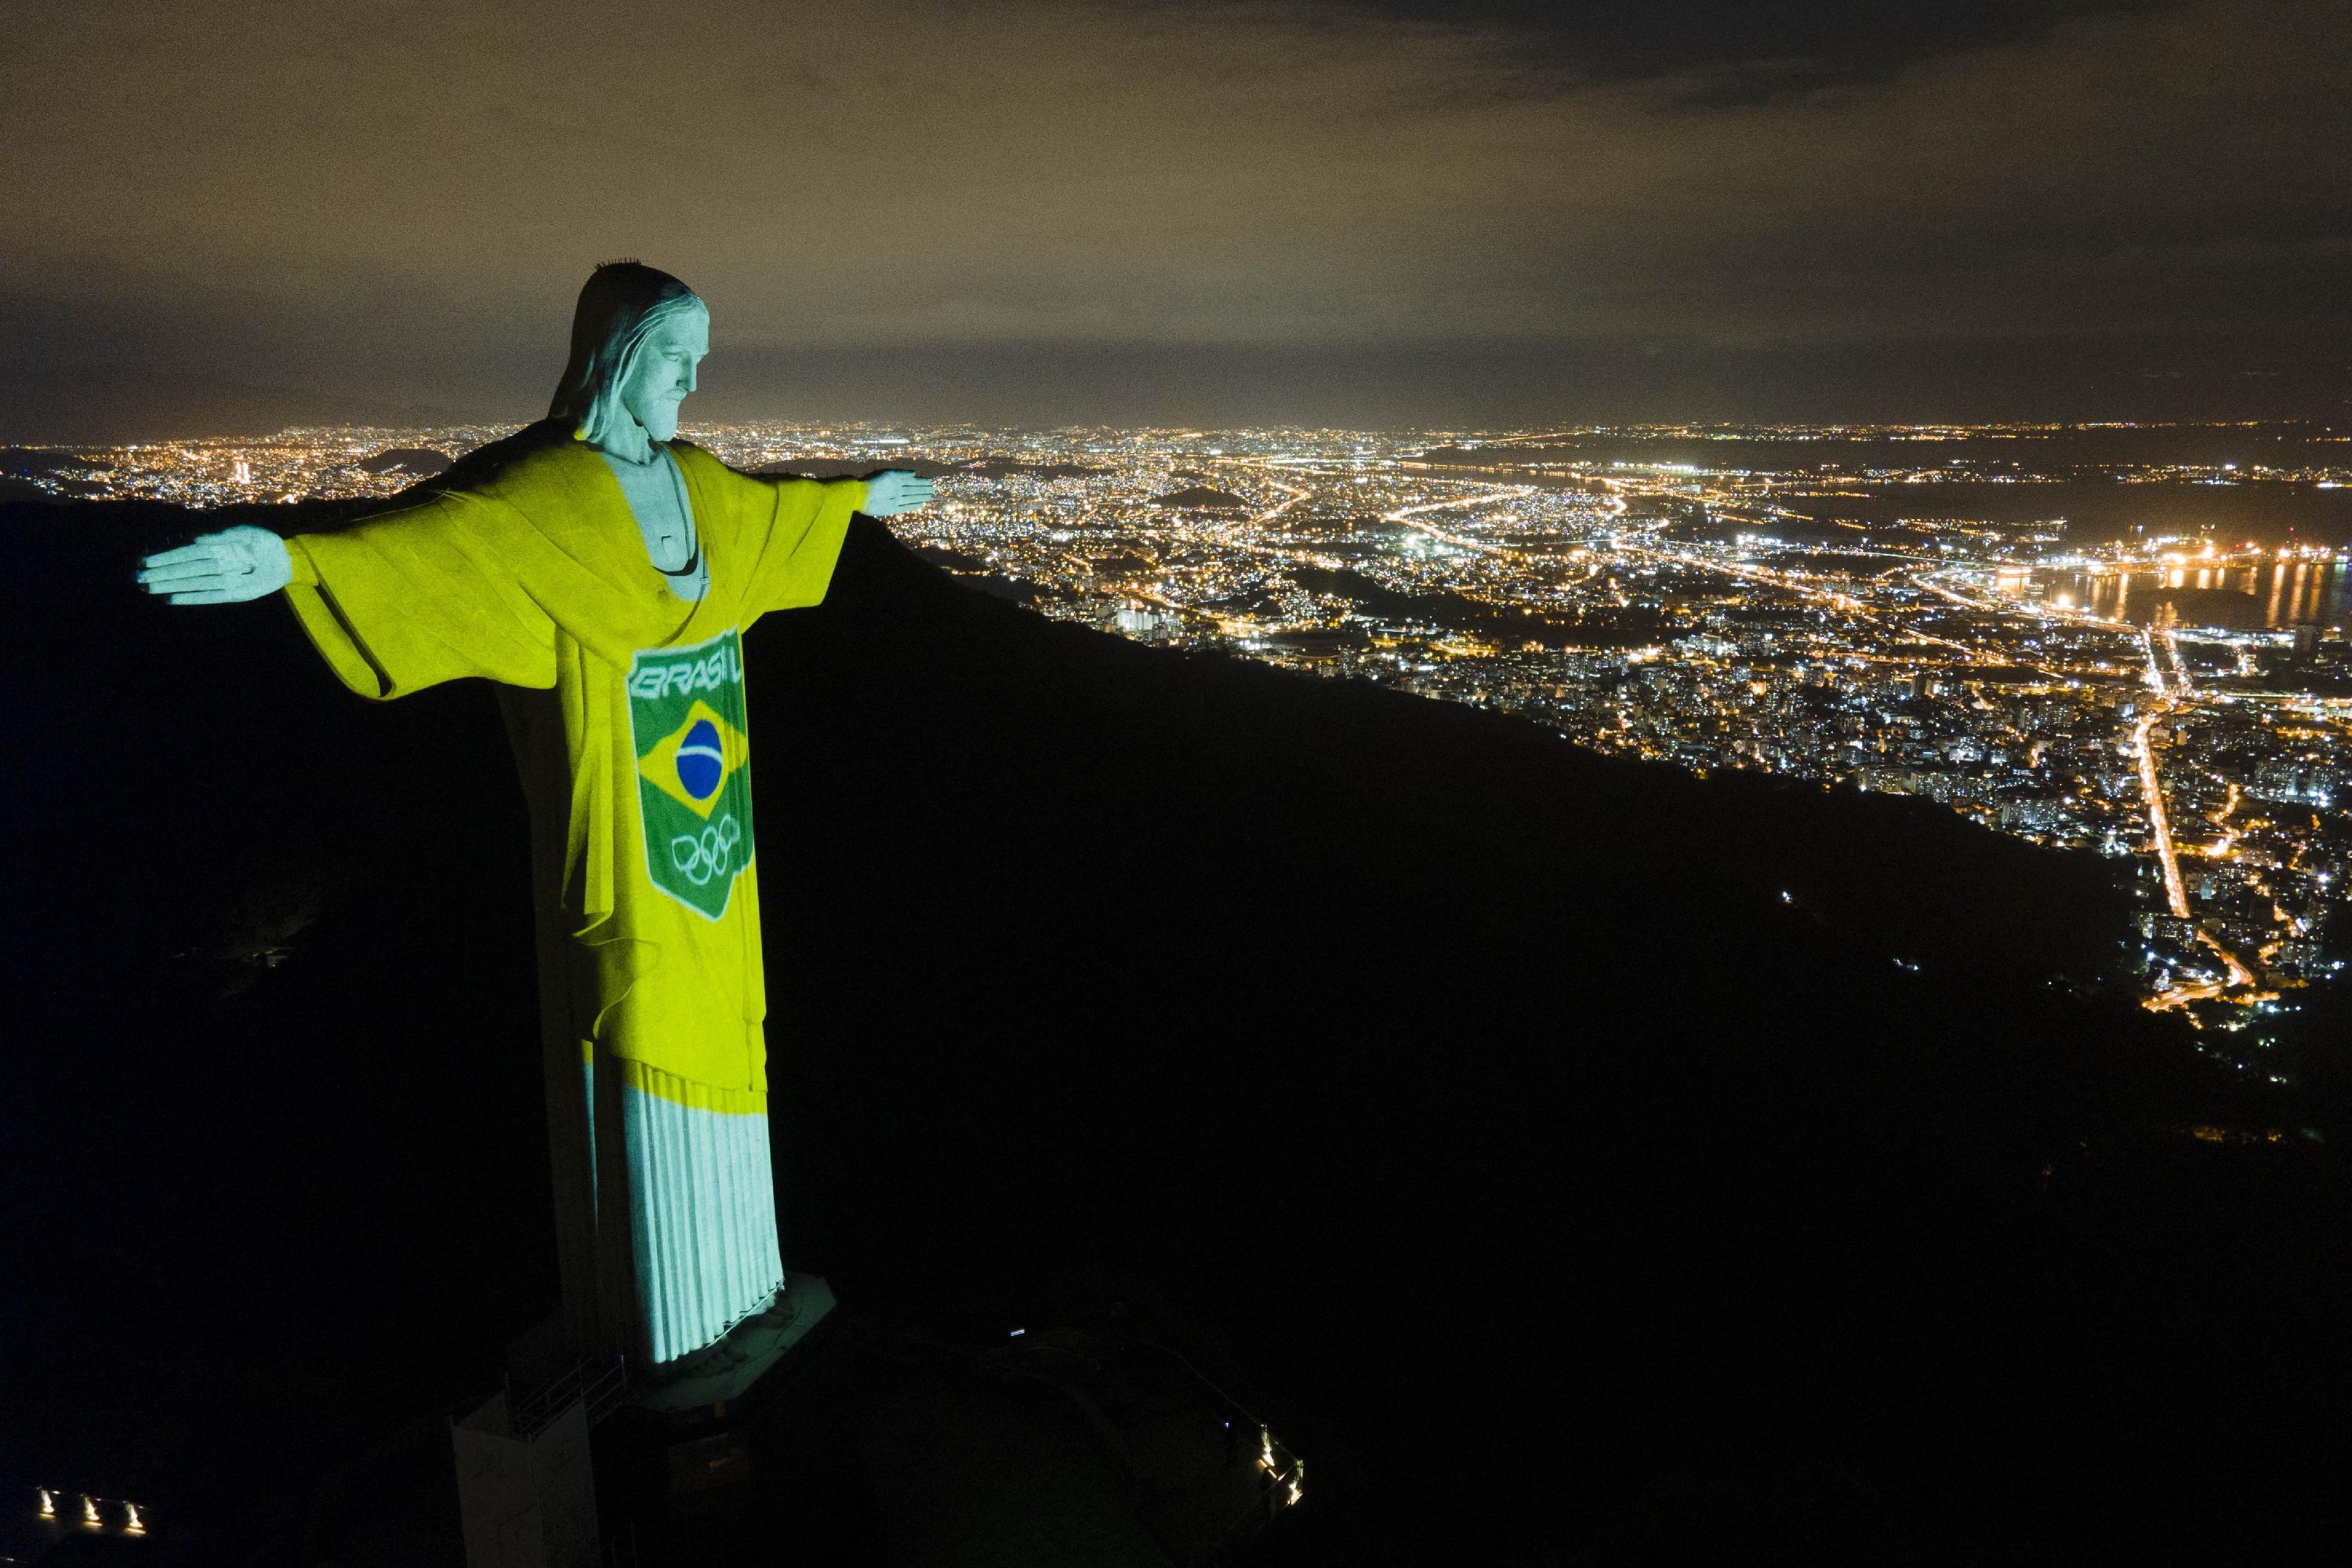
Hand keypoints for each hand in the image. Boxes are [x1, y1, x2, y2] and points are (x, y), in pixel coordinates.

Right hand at [136, 525, 292, 603]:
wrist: (288, 558)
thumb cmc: (264, 542)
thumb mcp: (245, 533)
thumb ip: (221, 536)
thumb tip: (196, 538)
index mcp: (216, 547)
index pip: (185, 552)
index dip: (165, 556)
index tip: (144, 560)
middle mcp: (216, 563)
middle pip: (184, 569)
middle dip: (161, 573)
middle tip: (137, 579)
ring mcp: (223, 579)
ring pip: (192, 583)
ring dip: (170, 586)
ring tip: (148, 589)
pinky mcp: (233, 593)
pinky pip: (209, 596)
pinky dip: (191, 598)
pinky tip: (171, 600)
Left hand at [861, 470, 932, 517]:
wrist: (862, 495)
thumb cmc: (875, 482)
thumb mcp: (890, 475)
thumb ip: (902, 474)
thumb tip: (915, 473)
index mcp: (896, 481)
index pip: (912, 481)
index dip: (921, 481)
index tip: (931, 482)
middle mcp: (896, 490)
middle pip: (913, 490)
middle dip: (923, 489)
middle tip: (933, 490)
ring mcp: (895, 500)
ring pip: (911, 498)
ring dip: (921, 497)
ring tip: (930, 497)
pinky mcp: (892, 509)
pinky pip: (905, 507)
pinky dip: (913, 506)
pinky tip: (921, 505)